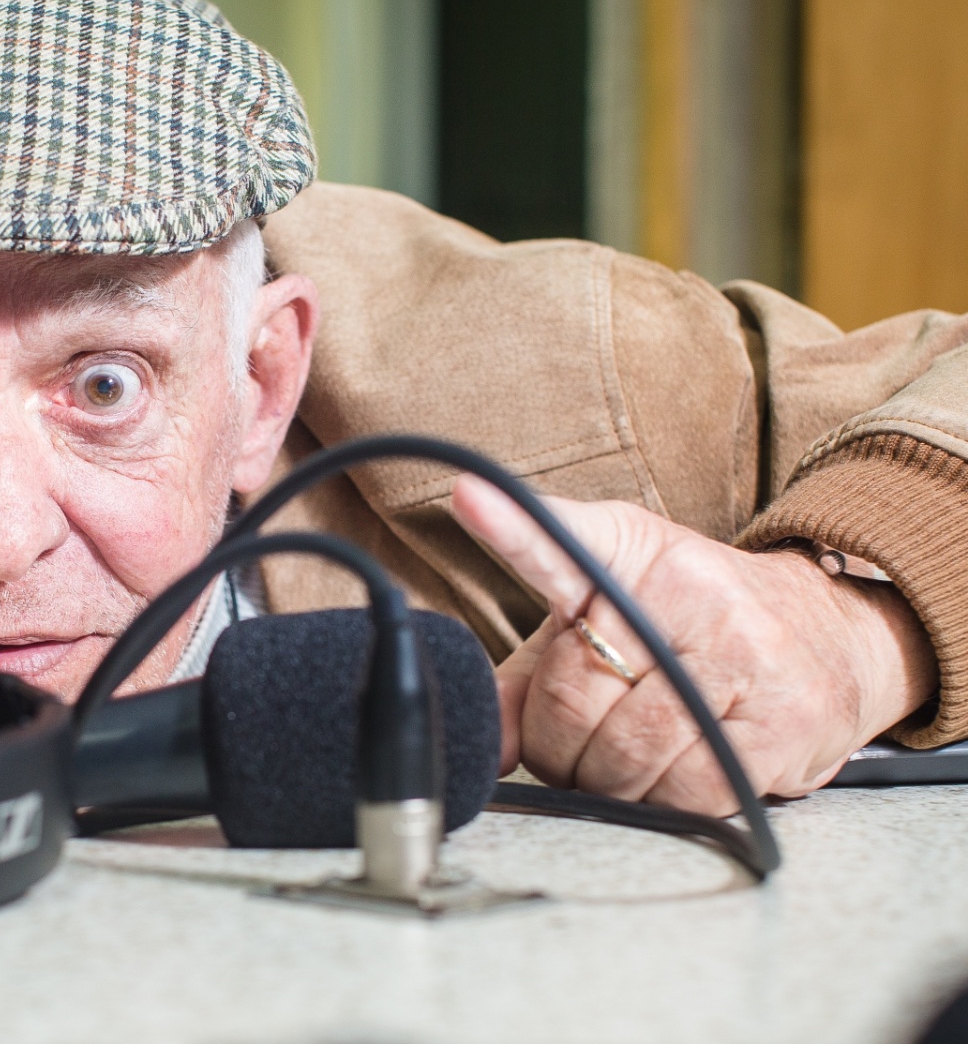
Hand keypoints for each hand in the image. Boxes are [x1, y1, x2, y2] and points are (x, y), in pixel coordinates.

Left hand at [451, 474, 937, 815]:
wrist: (833, 638)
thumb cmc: (692, 635)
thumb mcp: (603, 625)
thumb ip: (528, 679)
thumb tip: (488, 743)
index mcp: (630, 556)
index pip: (563, 545)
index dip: (512, 528)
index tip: (469, 499)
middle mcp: (689, 593)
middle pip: (571, 705)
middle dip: (561, 746)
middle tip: (584, 738)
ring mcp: (742, 655)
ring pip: (623, 760)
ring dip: (611, 782)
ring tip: (635, 754)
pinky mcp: (783, 722)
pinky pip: (685, 795)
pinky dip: (667, 802)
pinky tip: (682, 770)